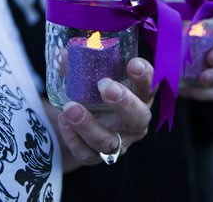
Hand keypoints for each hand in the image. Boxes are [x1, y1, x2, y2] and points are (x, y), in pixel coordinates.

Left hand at [46, 57, 154, 171]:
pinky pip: (86, 153)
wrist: (80, 125)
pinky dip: (73, 138)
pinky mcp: (96, 156)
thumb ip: (81, 65)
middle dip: (124, 102)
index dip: (145, 76)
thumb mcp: (94, 77)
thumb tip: (63, 55)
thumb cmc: (95, 94)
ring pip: (109, 141)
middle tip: (105, 86)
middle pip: (138, 117)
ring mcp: (118, 143)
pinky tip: (63, 120)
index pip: (150, 87)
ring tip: (71, 107)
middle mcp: (134, 123)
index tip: (133, 63)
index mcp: (139, 98)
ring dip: (89, 125)